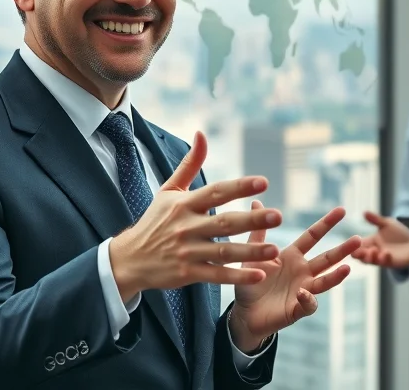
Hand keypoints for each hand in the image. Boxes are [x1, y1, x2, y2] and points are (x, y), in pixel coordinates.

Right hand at [109, 132, 283, 300]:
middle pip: (224, 223)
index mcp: (184, 204)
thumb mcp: (168, 190)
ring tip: (275, 250)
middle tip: (278, 216)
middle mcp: (187, 227)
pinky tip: (259, 275)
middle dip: (252, 220)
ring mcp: (188, 252)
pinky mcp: (188, 273)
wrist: (130, 258)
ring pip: (224, 252)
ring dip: (251, 251)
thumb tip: (202, 133)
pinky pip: (216, 275)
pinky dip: (237, 276)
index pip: (215, 192)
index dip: (239, 187)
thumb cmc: (155, 221)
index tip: (263, 182)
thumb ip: (189, 164)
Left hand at [230, 202, 360, 351]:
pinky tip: (303, 292)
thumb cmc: (250, 284)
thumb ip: (257, 232)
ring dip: (337, 275)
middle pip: (326, 258)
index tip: (342, 210)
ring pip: (324, 282)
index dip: (326, 224)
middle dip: (343, 249)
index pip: (312, 237)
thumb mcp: (251, 255)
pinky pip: (308, 304)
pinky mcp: (297, 309)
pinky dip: (308, 299)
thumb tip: (256, 202)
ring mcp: (302, 290)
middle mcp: (302, 272)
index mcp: (292, 256)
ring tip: (347, 268)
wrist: (244, 314)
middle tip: (359, 239)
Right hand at [350, 212, 408, 268]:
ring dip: (370, 257)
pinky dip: (384, 258)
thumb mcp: (387, 224)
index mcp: (370, 242)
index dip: (353, 245)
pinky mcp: (392, 263)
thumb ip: (376, 220)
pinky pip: (386, 262)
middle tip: (357, 251)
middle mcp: (374, 251)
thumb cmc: (399, 232)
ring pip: (371, 261)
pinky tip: (386, 253)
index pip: (358, 245)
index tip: (351, 242)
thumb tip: (364, 212)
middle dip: (358, 254)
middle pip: (361, 255)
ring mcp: (382, 258)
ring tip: (372, 251)